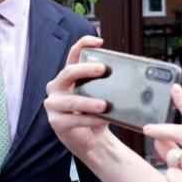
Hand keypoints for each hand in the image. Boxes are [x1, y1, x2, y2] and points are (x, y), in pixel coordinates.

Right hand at [44, 35, 116, 159]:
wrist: (93, 140)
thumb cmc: (96, 114)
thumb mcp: (102, 95)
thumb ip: (107, 83)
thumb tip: (128, 72)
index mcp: (68, 77)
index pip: (73, 55)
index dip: (83, 44)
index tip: (99, 41)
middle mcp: (57, 87)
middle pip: (68, 73)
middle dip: (85, 69)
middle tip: (103, 69)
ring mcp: (53, 105)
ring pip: (71, 100)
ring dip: (88, 102)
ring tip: (105, 105)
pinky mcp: (56, 122)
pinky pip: (73, 119)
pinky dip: (89, 119)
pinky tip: (102, 119)